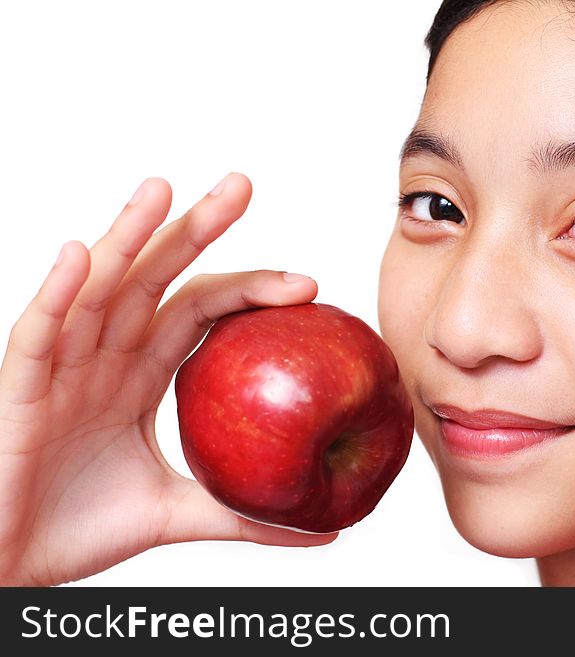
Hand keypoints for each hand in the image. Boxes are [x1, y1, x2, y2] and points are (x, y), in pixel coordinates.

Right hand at [0, 173, 336, 585]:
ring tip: (163, 188)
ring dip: (128, 238)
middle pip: (154, 279)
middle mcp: (103, 359)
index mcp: (140, 376)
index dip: (247, 289)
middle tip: (242, 184)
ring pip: (97, 290)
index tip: (307, 284)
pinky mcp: (19, 393)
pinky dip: (56, 295)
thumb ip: (245, 513)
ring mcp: (61, 370)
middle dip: (194, 229)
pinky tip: (79, 254)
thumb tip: (329, 527)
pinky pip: (37, 336)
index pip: (199, 311)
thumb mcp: (179, 513)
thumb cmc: (82, 529)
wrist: (13, 568)